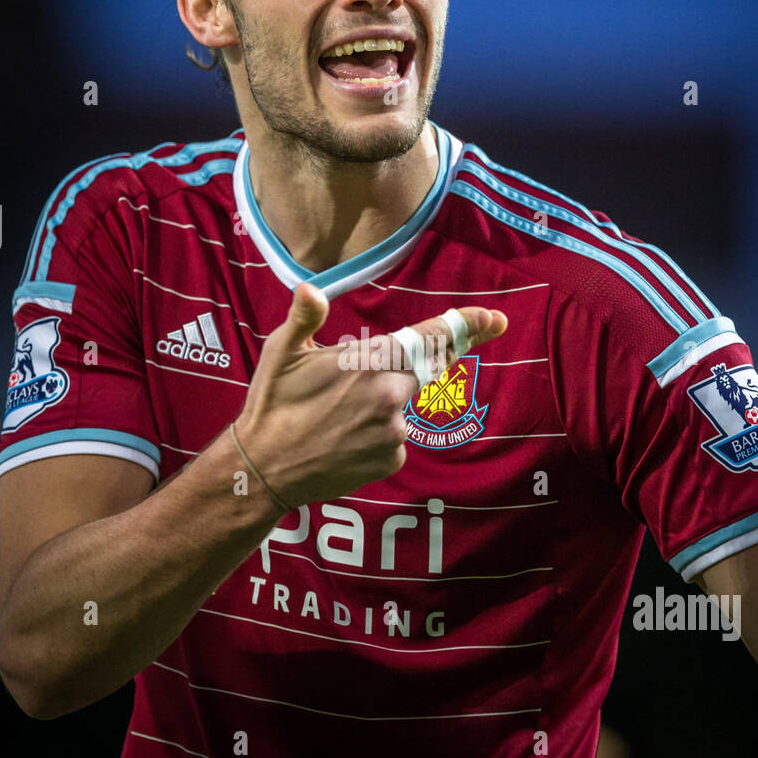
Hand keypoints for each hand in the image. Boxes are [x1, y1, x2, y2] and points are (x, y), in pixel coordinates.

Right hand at [235, 281, 506, 507]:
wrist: (264, 470)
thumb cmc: (271, 405)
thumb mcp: (281, 352)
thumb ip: (305, 317)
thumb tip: (310, 288)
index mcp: (370, 361)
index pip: (430, 337)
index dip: (466, 325)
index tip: (493, 319)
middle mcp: (390, 395)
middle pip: (420, 370)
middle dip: (406, 366)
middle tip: (364, 379)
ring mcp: (394, 431)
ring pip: (401, 404)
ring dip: (380, 403)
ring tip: (333, 415)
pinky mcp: (391, 459)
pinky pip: (394, 437)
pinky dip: (375, 433)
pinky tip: (341, 437)